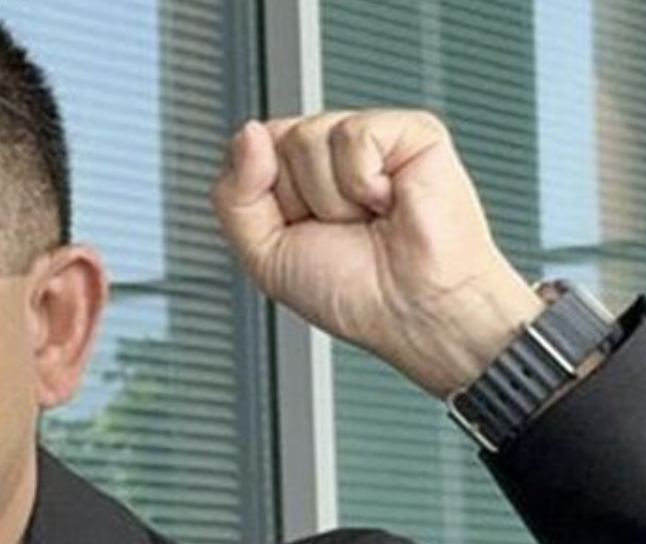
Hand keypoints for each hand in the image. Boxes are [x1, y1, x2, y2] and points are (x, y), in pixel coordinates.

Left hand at [210, 110, 544, 396]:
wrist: (411, 310)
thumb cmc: (354, 291)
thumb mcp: (263, 255)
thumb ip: (234, 196)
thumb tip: (248, 132)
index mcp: (297, 176)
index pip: (248, 151)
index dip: (262, 196)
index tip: (298, 228)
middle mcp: (332, 152)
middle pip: (274, 141)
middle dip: (297, 200)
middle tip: (341, 229)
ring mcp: (371, 139)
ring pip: (308, 138)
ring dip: (332, 199)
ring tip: (367, 219)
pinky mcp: (411, 131)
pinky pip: (353, 135)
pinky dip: (364, 182)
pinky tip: (389, 201)